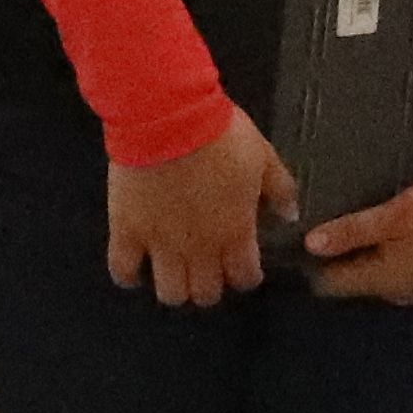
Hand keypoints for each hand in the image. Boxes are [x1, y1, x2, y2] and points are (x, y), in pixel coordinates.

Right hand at [105, 117, 296, 308]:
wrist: (169, 119)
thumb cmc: (221, 136)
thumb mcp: (264, 157)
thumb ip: (280, 189)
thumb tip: (290, 215)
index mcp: (235, 230)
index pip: (244, 276)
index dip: (247, 277)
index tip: (245, 268)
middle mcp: (198, 247)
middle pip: (206, 293)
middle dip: (212, 287)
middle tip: (210, 270)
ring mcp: (159, 242)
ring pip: (169, 292)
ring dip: (175, 288)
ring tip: (177, 272)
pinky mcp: (126, 230)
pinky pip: (122, 269)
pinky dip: (129, 276)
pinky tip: (137, 270)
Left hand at [301, 165, 412, 307]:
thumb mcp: (396, 214)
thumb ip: (351, 232)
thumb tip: (309, 246)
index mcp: (383, 280)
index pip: (330, 285)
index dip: (311, 265)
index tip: (302, 241)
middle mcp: (401, 294)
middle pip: (357, 283)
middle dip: (343, 261)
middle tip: (335, 228)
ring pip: (384, 278)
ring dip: (373, 260)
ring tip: (370, 229)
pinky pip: (408, 273)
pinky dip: (400, 259)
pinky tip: (407, 237)